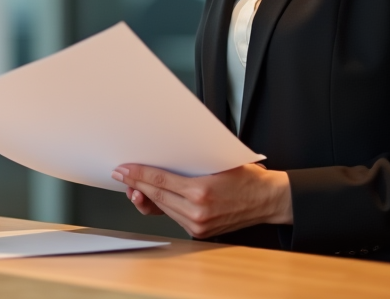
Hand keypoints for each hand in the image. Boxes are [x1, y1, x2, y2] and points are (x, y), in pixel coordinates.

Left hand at [111, 163, 291, 238]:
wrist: (268, 200)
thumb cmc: (247, 177)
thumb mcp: (218, 162)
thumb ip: (189, 164)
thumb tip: (162, 157)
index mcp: (201, 191)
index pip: (159, 181)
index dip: (138, 175)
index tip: (124, 169)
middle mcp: (198, 211)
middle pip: (156, 196)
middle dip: (136, 184)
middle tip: (121, 174)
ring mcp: (199, 225)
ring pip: (163, 208)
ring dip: (147, 196)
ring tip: (134, 185)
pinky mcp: (201, 232)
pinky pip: (174, 216)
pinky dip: (163, 205)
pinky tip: (155, 196)